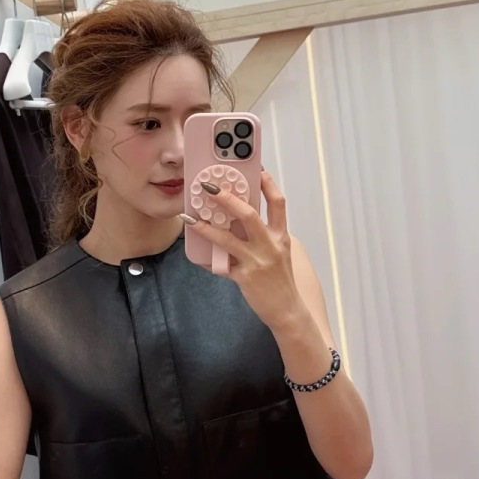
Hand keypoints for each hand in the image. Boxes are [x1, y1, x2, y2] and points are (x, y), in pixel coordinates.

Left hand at [185, 168, 306, 332]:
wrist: (288, 310)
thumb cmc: (281, 279)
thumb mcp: (279, 252)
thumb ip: (263, 235)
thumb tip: (238, 218)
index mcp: (281, 236)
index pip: (277, 202)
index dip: (267, 183)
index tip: (255, 167)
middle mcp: (271, 245)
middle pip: (249, 214)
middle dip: (227, 198)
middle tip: (209, 187)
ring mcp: (257, 262)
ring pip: (228, 239)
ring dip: (206, 227)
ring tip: (190, 217)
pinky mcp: (245, 278)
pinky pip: (220, 265)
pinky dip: (207, 259)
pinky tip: (196, 253)